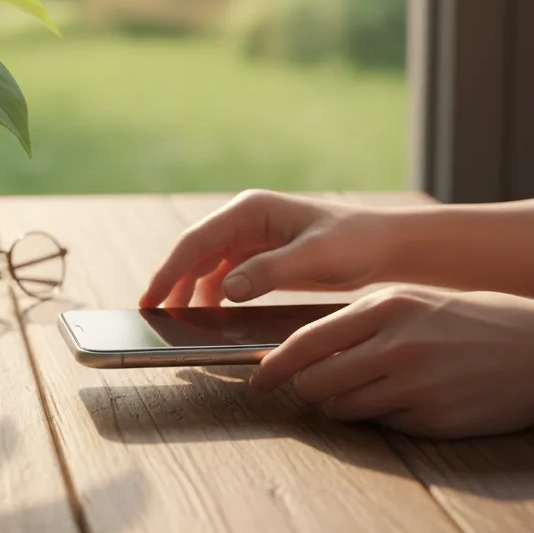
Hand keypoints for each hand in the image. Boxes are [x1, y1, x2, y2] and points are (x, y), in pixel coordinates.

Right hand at [141, 190, 392, 307]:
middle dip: (174, 283)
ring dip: (191, 291)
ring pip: (206, 266)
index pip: (197, 240)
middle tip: (154, 317)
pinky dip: (213, 296)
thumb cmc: (353, 242)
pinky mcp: (260, 258)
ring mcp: (250, 239)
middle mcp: (245, 221)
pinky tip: (210, 317)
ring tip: (177, 322)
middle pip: (195, 253)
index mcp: (251, 210)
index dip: (170, 270)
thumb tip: (225, 289)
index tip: (151, 298)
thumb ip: (269, 271)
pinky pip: (225, 276)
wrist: (382, 245)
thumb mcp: (315, 256)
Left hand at [250, 287, 533, 437]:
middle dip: (307, 391)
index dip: (275, 366)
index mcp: (386, 308)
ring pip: (344, 409)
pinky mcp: (433, 420)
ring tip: (367, 393)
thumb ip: (364, 322)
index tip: (257, 380)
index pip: (307, 342)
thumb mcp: (415, 303)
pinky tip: (408, 403)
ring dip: (342, 407)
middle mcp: (395, 346)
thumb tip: (309, 349)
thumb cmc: (475, 321)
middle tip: (310, 391)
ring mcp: (415, 386)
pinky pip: (384, 426)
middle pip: (316, 382)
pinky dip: (382, 419)